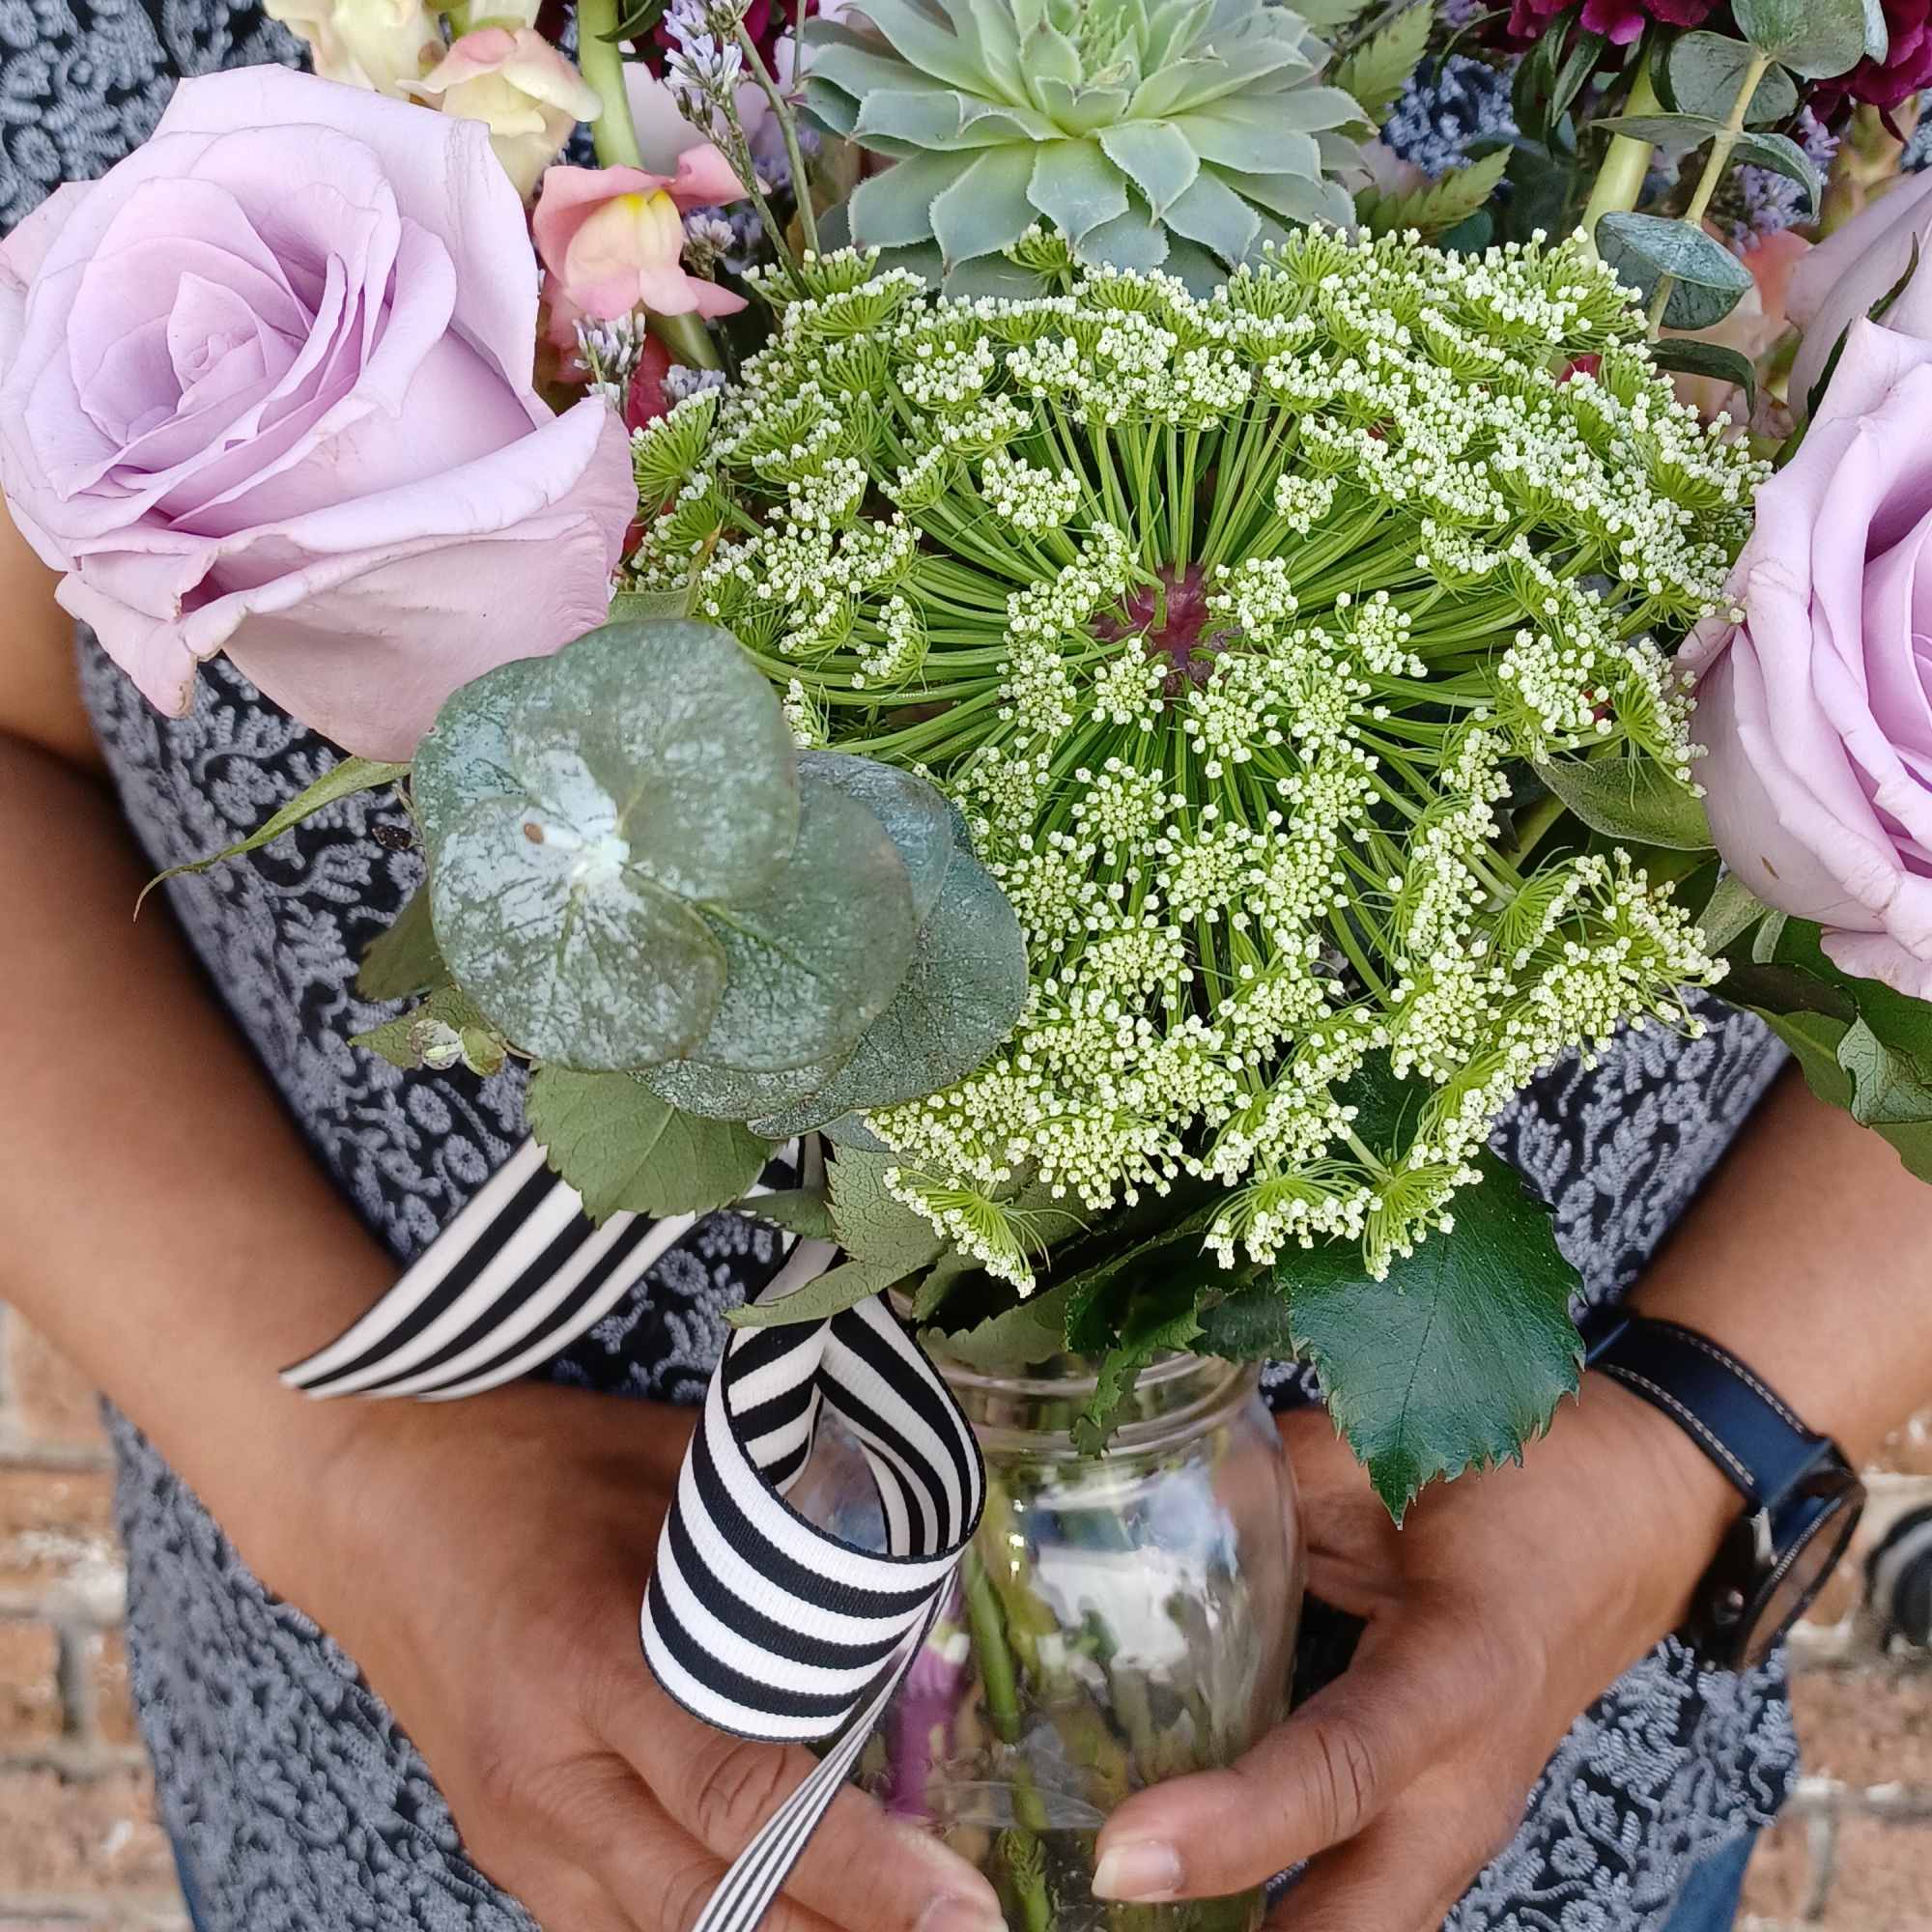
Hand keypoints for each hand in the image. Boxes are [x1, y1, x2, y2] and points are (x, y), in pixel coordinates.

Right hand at [255, 1383, 1004, 1931]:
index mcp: (585, 1663)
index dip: (859, 1869)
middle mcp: (544, 1777)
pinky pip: (623, 1925)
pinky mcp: (506, 1851)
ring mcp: (515, 1832)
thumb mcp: (662, 1470)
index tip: (958, 1906)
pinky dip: (713, 1928)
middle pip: (712, 1909)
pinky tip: (795, 1914)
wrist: (368, 1507)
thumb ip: (770, 1538)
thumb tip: (895, 1573)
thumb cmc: (526, 1469)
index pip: (740, 1800)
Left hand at [1089, 1379, 1738, 1930]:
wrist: (1638, 1518)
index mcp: (1460, 1672)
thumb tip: (1134, 1498)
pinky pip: (1365, 1909)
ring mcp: (1466, 1827)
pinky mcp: (1444, 1835)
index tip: (1123, 1857)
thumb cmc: (1520, 1478)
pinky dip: (1284, 1913)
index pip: (1340, 1770)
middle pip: (1355, 1924)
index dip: (1232, 1824)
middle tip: (1107, 1902)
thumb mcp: (1389, 1459)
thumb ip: (1264, 1485)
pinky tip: (1193, 1890)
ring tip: (1134, 1900)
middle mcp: (1470, 1782)